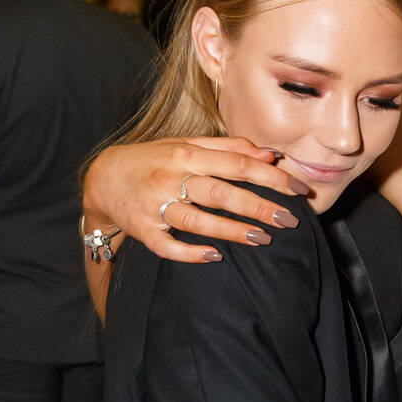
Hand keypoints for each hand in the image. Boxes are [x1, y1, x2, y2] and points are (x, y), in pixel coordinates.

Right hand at [82, 137, 310, 264]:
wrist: (103, 178)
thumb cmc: (154, 160)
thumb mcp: (186, 146)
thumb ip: (227, 148)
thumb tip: (268, 155)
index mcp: (186, 155)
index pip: (237, 164)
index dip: (271, 177)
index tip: (298, 190)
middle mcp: (170, 178)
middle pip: (220, 192)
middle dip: (258, 206)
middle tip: (289, 220)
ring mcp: (155, 206)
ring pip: (197, 220)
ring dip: (230, 230)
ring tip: (262, 238)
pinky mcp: (143, 230)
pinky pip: (167, 247)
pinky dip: (190, 252)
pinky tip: (215, 256)